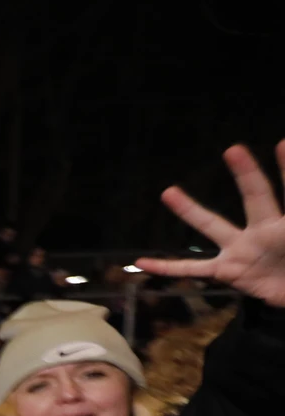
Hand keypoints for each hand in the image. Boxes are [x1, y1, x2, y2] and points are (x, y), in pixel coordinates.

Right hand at [137, 141, 284, 306]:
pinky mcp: (231, 272)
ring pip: (214, 226)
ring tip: (169, 192)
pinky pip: (194, 271)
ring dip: (191, 211)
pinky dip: (169, 268)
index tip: (284, 144)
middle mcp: (266, 229)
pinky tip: (145, 264)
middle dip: (246, 175)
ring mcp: (244, 249)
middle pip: (256, 197)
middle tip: (234, 150)